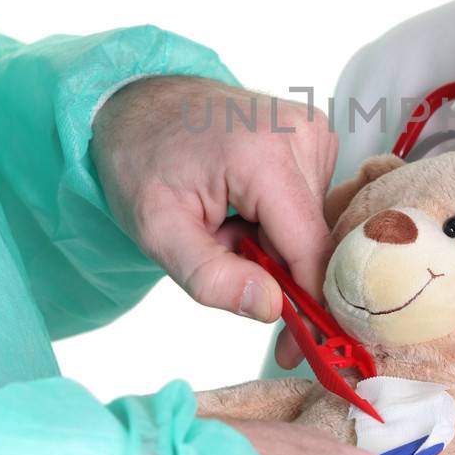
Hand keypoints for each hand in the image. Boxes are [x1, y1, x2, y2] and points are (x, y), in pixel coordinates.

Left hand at [90, 77, 333, 361]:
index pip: (312, 248)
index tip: (297, 351)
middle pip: (316, 239)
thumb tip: (271, 308)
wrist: (139, 103)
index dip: (311, 306)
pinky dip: (282, 221)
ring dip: (278, 246)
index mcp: (264, 155)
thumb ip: (211, 276)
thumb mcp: (157, 231)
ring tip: (228, 227)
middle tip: (231, 276)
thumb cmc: (141, 162)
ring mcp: (313, 130)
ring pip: (316, 225)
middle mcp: (302, 134)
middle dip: (280, 273)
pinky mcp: (316, 135)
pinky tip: (245, 208)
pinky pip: (312, 202)